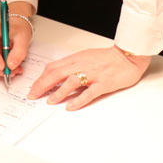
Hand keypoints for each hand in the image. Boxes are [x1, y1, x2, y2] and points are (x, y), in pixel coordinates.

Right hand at [0, 2, 35, 80]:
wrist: (18, 28)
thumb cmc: (18, 28)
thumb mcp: (23, 38)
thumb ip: (18, 51)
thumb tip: (11, 65)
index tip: (3, 66)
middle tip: (11, 71)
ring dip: (0, 71)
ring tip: (15, 70)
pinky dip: (1, 70)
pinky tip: (12, 68)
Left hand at [28, 45, 151, 110]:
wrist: (128, 56)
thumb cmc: (108, 58)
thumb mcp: (86, 57)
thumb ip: (73, 65)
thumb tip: (58, 75)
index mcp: (77, 58)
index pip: (54, 67)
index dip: (42, 77)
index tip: (34, 87)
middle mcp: (82, 65)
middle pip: (58, 73)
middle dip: (43, 85)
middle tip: (33, 95)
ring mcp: (93, 74)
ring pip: (71, 82)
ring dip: (58, 92)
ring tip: (49, 101)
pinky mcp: (104, 83)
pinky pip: (89, 93)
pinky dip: (78, 100)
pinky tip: (70, 106)